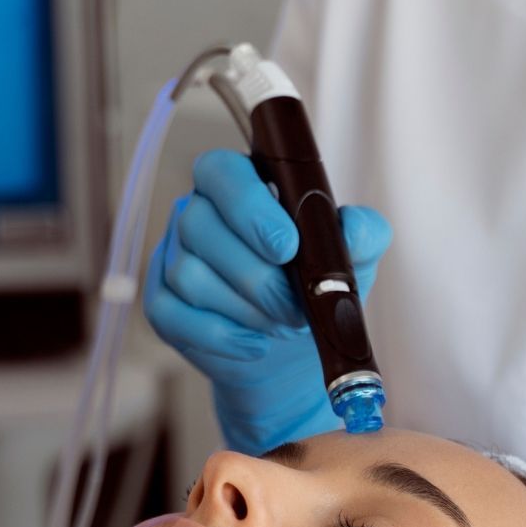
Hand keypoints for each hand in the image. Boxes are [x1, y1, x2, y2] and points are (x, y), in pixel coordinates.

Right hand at [143, 149, 390, 452]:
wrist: (292, 355)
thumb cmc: (316, 290)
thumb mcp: (352, 259)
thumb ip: (363, 233)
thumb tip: (352, 229)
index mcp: (240, 185)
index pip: (220, 171)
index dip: (248, 206)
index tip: (287, 246)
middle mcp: (198, 213)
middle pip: (200, 226)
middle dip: (255, 275)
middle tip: (293, 307)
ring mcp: (173, 258)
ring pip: (189, 274)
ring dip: (242, 308)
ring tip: (279, 325)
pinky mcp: (162, 305)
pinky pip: (171, 314)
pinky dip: (220, 335)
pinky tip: (255, 345)